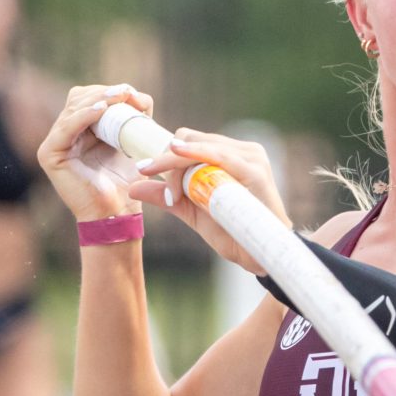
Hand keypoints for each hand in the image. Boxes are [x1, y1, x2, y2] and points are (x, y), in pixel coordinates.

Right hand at [36, 84, 157, 223]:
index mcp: (81, 129)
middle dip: (105, 92)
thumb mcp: (134, 142)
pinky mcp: (49, 154)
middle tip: (127, 93)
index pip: (90, 97)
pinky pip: (66, 127)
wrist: (118, 212)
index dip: (110, 91)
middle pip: (79, 97)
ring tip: (120, 97)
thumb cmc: (128, 181)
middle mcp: (64, 134)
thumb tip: (138, 96)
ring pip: (73, 107)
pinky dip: (84, 115)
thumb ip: (135, 118)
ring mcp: (55, 143)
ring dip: (98, 99)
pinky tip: (102, 109)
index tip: (134, 93)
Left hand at [127, 127, 291, 271]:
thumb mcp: (192, 212)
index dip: (164, 154)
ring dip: (176, 164)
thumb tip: (133, 187)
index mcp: (229, 156)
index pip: (189, 141)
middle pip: (190, 139)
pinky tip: (176, 151)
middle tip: (160, 187)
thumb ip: (167, 197)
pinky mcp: (254, 169)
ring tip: (174, 194)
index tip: (142, 169)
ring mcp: (249, 157)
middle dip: (168, 161)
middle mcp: (241, 151)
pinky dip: (195, 152)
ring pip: (199, 144)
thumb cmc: (233, 233)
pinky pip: (218, 154)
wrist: (262, 256)